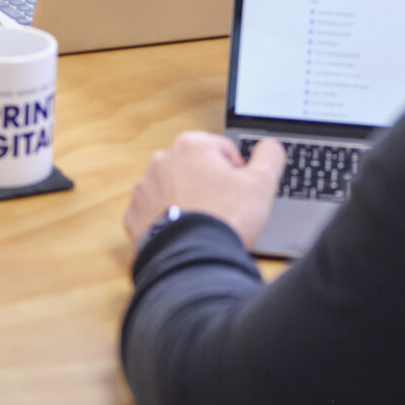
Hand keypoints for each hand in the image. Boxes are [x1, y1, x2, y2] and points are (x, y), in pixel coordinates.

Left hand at [122, 130, 286, 251]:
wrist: (194, 259)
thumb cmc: (226, 218)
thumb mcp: (262, 182)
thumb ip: (269, 156)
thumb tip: (269, 147)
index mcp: (191, 145)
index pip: (223, 151)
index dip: (237, 173)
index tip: (240, 193)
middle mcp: (162, 160)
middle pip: (196, 169)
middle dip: (210, 185)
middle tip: (224, 209)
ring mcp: (145, 188)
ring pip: (174, 190)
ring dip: (188, 201)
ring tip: (204, 223)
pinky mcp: (135, 215)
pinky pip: (155, 214)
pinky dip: (169, 221)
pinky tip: (184, 233)